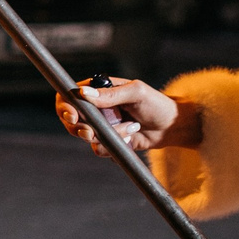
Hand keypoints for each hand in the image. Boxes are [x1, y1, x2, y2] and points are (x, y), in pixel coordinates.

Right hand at [54, 77, 198, 153]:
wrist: (173, 127)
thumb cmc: (157, 104)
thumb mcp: (136, 93)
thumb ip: (110, 94)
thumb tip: (82, 93)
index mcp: (98, 90)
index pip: (69, 95)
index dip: (64, 106)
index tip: (72, 117)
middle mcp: (96, 108)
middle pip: (70, 120)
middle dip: (80, 128)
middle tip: (90, 132)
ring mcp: (102, 125)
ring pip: (86, 136)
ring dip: (105, 136)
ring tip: (129, 128)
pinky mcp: (109, 141)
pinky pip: (99, 148)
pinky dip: (112, 146)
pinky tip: (130, 138)